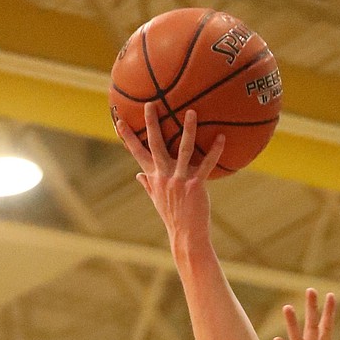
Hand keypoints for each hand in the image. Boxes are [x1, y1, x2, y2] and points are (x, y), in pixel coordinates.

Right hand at [115, 105, 225, 253]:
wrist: (187, 236)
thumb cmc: (173, 217)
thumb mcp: (157, 201)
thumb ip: (148, 185)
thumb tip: (137, 176)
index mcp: (154, 177)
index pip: (137, 153)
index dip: (127, 137)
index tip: (118, 121)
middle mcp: (165, 176)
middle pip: (156, 145)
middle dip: (152, 123)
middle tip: (150, 104)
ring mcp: (180, 180)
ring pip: (184, 149)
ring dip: (188, 129)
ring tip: (192, 112)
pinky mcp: (196, 185)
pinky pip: (207, 164)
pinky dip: (215, 151)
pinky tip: (221, 137)